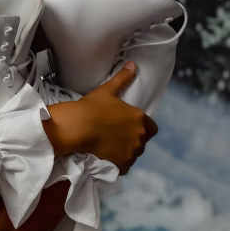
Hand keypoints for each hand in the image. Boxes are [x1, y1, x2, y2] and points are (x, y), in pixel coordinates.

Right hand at [43, 61, 157, 174]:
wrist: (77, 127)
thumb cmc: (92, 107)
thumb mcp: (106, 91)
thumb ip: (122, 78)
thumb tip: (132, 64)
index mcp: (140, 119)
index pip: (152, 128)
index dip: (142, 127)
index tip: (128, 126)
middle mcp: (139, 137)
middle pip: (141, 141)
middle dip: (132, 139)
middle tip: (114, 134)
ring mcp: (131, 152)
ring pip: (133, 153)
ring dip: (125, 151)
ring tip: (109, 145)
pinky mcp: (122, 164)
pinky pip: (124, 166)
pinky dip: (118, 162)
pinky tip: (106, 155)